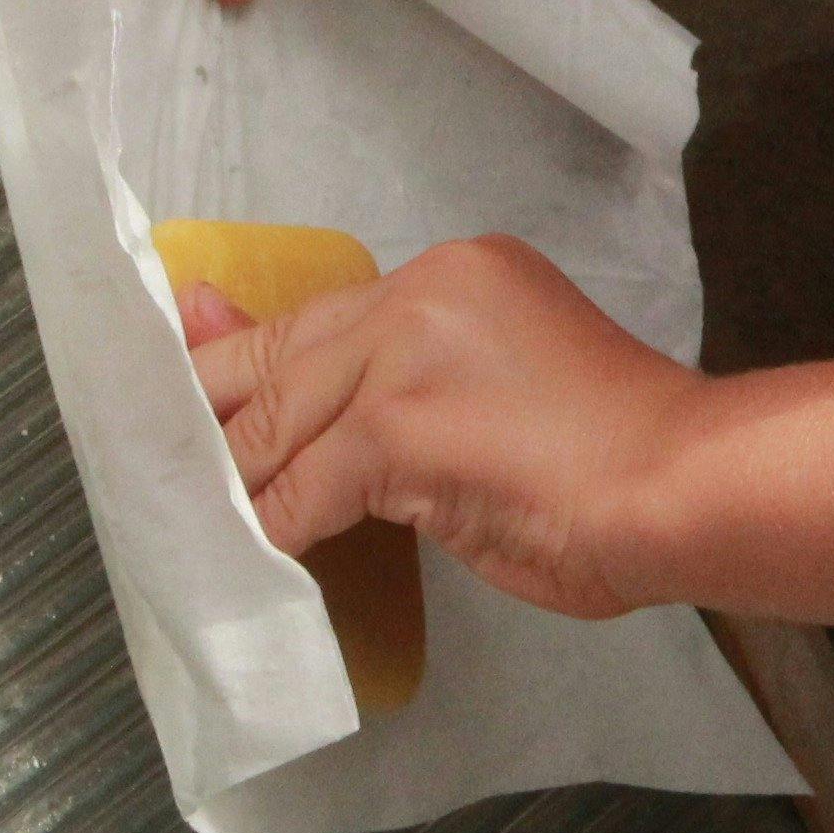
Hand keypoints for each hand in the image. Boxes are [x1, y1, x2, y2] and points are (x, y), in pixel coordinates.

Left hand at [188, 238, 693, 620]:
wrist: (681, 484)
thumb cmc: (622, 458)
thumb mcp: (509, 391)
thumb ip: (419, 389)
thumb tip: (326, 424)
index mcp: (460, 272)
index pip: (325, 314)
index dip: (249, 353)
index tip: (194, 376)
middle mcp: (425, 291)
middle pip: (282, 355)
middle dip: (210, 412)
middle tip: (152, 454)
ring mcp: (405, 354)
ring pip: (278, 422)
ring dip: (232, 481)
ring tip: (190, 519)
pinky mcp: (394, 425)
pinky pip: (299, 489)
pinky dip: (272, 530)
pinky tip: (255, 560)